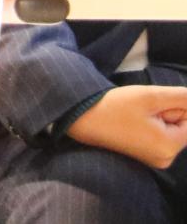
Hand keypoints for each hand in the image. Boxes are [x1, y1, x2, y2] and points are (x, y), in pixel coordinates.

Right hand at [68, 85, 186, 168]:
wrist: (80, 118)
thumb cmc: (114, 106)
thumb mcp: (151, 96)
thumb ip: (182, 97)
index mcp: (170, 148)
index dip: (174, 108)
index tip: (151, 106)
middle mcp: (166, 160)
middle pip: (182, 128)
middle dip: (167, 113)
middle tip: (141, 110)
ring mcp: (156, 160)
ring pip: (171, 131)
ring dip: (159, 118)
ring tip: (135, 115)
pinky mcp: (147, 157)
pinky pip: (161, 137)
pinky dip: (152, 126)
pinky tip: (133, 122)